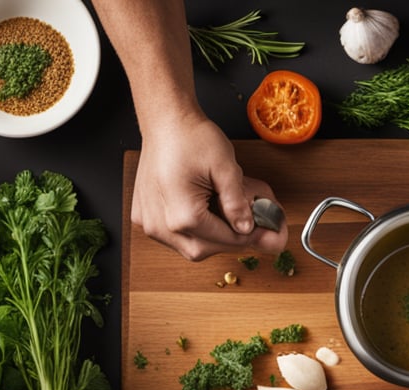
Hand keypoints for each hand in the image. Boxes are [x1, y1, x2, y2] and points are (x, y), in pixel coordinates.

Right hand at [131, 114, 287, 259]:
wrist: (165, 120)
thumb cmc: (190, 136)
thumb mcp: (225, 167)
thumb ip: (238, 202)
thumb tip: (247, 227)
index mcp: (182, 215)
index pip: (225, 240)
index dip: (249, 236)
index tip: (265, 231)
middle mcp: (160, 224)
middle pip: (203, 250)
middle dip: (228, 239)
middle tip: (248, 223)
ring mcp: (148, 222)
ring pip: (187, 246)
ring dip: (210, 236)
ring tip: (226, 213)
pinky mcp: (144, 216)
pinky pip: (172, 235)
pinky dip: (192, 229)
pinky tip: (204, 210)